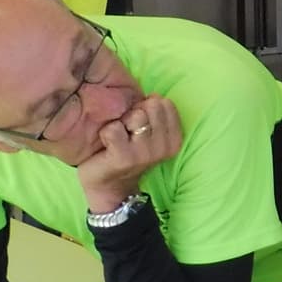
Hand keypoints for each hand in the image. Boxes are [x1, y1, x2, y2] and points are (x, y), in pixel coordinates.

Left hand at [75, 95, 181, 212]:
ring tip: (118, 138)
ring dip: (121, 123)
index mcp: (174, 140)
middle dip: (135, 113)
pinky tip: (108, 145)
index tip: (140, 125)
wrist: (109, 185)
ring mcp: (145, 154)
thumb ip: (154, 114)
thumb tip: (152, 96)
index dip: (148, 108)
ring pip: (134, 116)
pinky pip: (114, 129)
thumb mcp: (149, 133)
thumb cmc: (127, 152)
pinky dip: (106, 133)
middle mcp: (163, 147)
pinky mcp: (125, 157)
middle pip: (152, 106)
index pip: (166, 104)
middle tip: (128, 131)